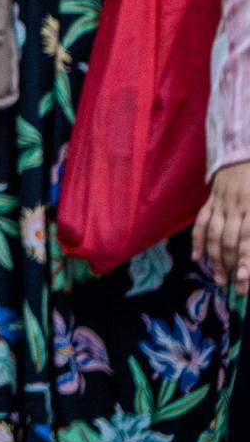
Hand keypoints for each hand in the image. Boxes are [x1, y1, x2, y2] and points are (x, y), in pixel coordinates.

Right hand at [195, 162, 249, 293]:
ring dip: (215, 260)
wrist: (243, 153)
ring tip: (220, 279)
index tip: (243, 278)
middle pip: (229, 241)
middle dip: (231, 266)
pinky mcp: (210, 202)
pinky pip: (200, 223)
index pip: (248, 239)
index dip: (245, 259)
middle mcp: (235, 207)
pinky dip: (197, 241)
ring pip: (213, 236)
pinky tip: (198, 258)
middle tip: (236, 288)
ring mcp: (219, 204)